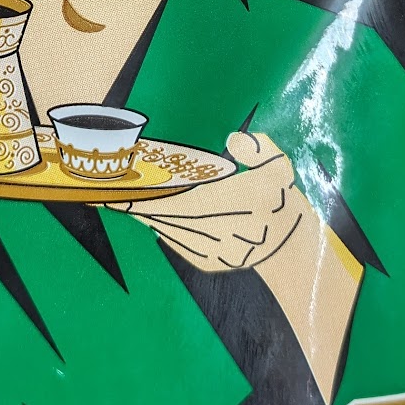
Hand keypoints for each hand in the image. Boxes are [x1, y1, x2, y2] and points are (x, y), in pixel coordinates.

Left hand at [123, 129, 305, 272]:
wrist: (290, 249)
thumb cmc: (280, 201)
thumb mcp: (280, 168)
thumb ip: (259, 150)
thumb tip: (234, 140)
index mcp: (244, 201)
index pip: (190, 199)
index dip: (157, 196)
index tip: (130, 188)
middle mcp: (227, 229)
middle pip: (172, 215)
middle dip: (142, 203)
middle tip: (114, 191)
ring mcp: (215, 251)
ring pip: (171, 230)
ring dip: (147, 215)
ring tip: (123, 199)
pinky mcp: (209, 263)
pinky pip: (177, 243)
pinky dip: (161, 228)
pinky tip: (148, 215)